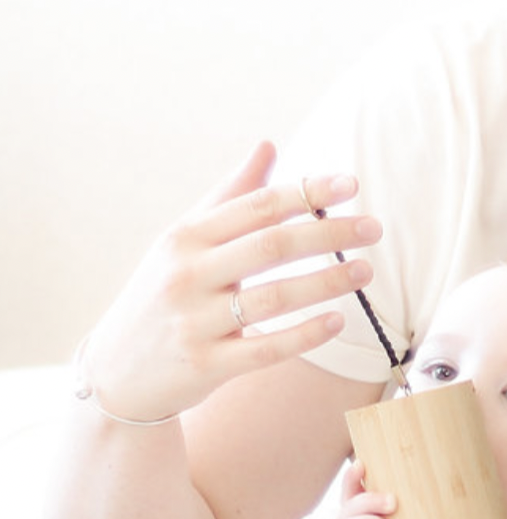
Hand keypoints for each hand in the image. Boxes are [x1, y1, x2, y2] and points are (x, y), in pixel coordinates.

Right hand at [78, 142, 382, 422]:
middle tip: (373, 228)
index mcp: (185, 238)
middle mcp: (186, 275)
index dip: (306, 193)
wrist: (119, 372)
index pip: (256, 207)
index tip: (351, 185)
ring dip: (327, 282)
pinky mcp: (206, 366)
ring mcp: (195, 322)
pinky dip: (305, 335)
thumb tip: (268, 145)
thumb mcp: (185, 242)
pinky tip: (338, 322)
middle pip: (271, 246)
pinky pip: (266, 350)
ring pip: (274, 298)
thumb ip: (230, 196)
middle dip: (328, 233)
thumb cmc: (164, 295)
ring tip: (366, 270)